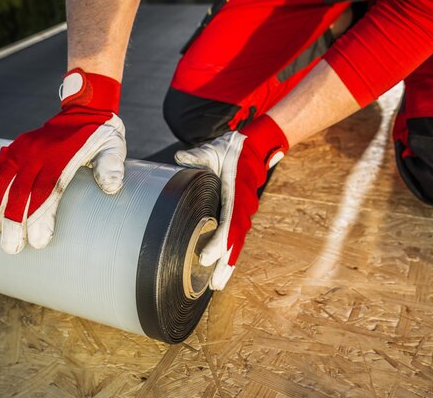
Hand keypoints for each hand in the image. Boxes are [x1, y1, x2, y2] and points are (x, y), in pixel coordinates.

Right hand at [0, 68, 126, 253]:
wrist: (86, 108)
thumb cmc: (102, 135)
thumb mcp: (114, 147)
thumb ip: (111, 165)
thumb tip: (111, 187)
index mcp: (63, 156)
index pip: (47, 189)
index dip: (40, 216)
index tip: (37, 242)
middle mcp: (40, 152)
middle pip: (22, 190)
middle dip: (13, 221)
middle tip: (11, 248)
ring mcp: (25, 148)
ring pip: (3, 178)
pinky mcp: (17, 146)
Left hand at [175, 114, 288, 288]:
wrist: (253, 147)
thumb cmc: (232, 150)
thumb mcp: (213, 150)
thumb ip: (197, 156)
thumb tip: (179, 158)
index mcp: (236, 194)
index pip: (228, 223)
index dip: (219, 243)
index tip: (206, 258)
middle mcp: (242, 208)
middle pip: (235, 242)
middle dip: (225, 264)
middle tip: (215, 285)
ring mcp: (243, 213)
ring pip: (237, 244)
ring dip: (229, 265)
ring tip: (219, 285)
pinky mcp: (240, 214)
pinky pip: (236, 238)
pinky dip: (231, 255)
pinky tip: (223, 270)